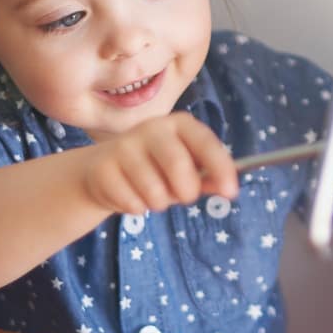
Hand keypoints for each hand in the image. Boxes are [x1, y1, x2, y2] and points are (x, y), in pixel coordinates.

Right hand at [81, 113, 238, 214]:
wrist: (101, 170)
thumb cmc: (154, 168)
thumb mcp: (185, 169)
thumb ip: (208, 177)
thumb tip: (228, 188)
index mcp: (178, 124)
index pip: (204, 141)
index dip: (220, 167)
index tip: (231, 192)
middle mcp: (151, 128)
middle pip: (177, 164)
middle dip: (187, 190)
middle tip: (185, 196)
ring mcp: (124, 146)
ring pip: (154, 191)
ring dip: (160, 203)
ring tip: (153, 195)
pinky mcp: (103, 169)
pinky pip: (132, 203)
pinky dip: (138, 208)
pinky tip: (131, 196)